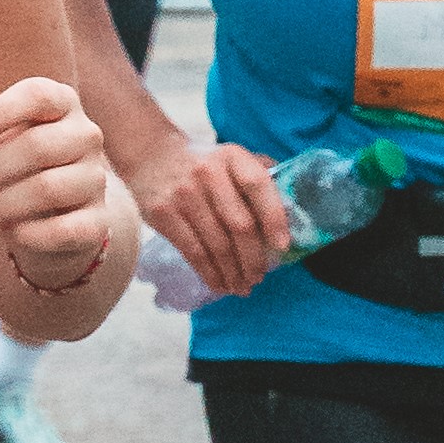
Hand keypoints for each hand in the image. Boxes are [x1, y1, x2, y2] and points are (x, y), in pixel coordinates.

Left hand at [0, 64, 119, 298]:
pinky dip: (29, 234)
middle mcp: (87, 137)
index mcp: (64, 104)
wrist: (52, 217)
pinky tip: (9, 234)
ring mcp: (96, 180)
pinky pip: (64, 230)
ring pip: (48, 189)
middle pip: (37, 146)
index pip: (39, 94)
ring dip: (0, 205)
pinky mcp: (97, 222)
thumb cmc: (12, 163)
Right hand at [141, 133, 296, 298]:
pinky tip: (221, 284)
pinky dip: (210, 273)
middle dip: (253, 257)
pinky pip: (193, 252)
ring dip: (233, 272)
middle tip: (260, 276)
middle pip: (239, 224)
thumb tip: (292, 208)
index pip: (258, 185)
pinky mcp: (163, 214)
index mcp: (233, 157)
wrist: (151, 157)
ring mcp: (184, 194)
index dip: (273, 218)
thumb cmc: (204, 165)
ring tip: (243, 286)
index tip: (282, 246)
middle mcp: (208, 173)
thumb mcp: (231, 158)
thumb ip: (259, 175)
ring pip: (217, 244)